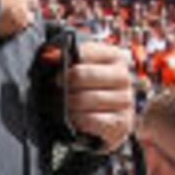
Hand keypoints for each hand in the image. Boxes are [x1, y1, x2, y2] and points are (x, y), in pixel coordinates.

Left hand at [59, 36, 137, 150]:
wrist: (106, 120)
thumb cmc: (89, 91)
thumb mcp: (80, 70)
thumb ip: (66, 60)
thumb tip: (49, 56)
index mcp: (114, 56)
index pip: (83, 52)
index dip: (64, 62)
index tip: (55, 73)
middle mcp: (122, 76)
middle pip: (82, 75)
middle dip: (64, 84)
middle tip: (54, 91)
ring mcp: (125, 100)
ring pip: (86, 99)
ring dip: (69, 104)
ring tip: (61, 106)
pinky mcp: (122, 122)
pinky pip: (93, 120)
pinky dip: (79, 120)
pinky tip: (73, 119)